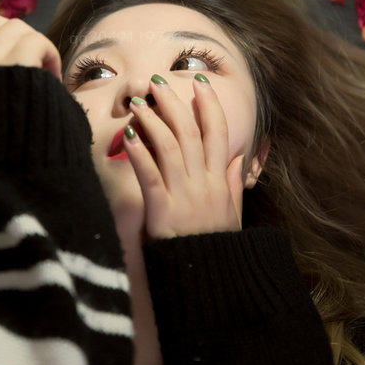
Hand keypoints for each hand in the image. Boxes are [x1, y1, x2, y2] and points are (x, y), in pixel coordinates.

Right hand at [0, 0, 62, 96]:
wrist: (10, 178)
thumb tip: (0, 62)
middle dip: (17, 36)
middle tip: (33, 60)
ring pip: (16, 29)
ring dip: (35, 46)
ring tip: (45, 75)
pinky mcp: (15, 64)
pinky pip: (35, 41)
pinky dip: (49, 55)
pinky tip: (53, 77)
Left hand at [123, 74, 244, 239]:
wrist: (210, 282)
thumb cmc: (216, 248)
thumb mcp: (232, 214)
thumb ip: (232, 185)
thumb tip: (236, 160)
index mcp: (220, 182)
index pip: (218, 133)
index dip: (209, 105)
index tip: (199, 83)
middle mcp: (204, 184)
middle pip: (191, 132)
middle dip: (175, 103)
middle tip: (159, 82)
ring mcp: (184, 196)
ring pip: (170, 147)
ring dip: (153, 121)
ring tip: (138, 103)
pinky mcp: (163, 211)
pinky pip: (150, 176)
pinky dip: (139, 153)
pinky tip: (128, 135)